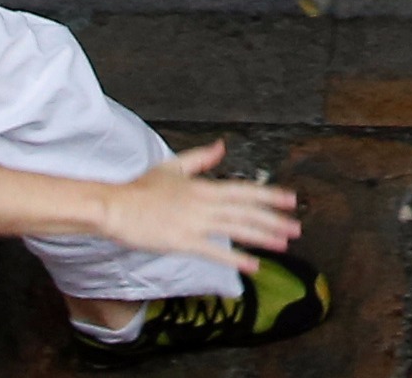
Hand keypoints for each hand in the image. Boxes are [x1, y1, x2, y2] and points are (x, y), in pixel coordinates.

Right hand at [94, 145, 302, 270]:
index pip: (244, 190)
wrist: (115, 206)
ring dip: (262, 236)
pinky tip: (254, 265)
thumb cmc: (140, 188)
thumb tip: (223, 145)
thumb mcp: (172, 166)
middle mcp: (204, 203)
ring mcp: (194, 222)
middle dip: (274, 219)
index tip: (291, 199)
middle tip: (297, 228)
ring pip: (236, 228)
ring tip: (284, 244)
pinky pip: (214, 250)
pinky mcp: (182, 241)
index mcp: (203, 185)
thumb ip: (201, 158)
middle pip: (246, 211)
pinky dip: (236, 258)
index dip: (270, 195)